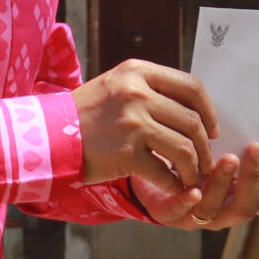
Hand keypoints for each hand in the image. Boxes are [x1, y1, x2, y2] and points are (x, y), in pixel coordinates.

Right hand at [74, 59, 215, 195]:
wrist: (46, 136)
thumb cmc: (84, 114)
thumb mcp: (116, 86)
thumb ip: (150, 89)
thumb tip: (192, 108)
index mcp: (138, 72)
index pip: (191, 86)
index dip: (209, 110)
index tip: (212, 129)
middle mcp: (137, 93)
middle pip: (192, 120)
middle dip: (204, 146)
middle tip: (204, 161)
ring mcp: (132, 123)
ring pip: (184, 147)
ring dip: (193, 167)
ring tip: (191, 176)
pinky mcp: (125, 153)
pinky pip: (164, 171)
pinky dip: (173, 183)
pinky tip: (172, 186)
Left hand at [135, 144, 258, 232]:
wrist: (155, 170)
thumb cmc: (194, 158)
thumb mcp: (220, 153)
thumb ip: (237, 145)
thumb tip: (256, 118)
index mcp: (239, 200)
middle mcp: (221, 213)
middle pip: (245, 208)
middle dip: (253, 178)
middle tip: (255, 149)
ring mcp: (194, 217)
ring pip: (213, 209)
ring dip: (224, 183)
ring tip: (229, 158)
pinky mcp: (167, 213)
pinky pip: (177, 212)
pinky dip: (187, 201)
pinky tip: (193, 189)